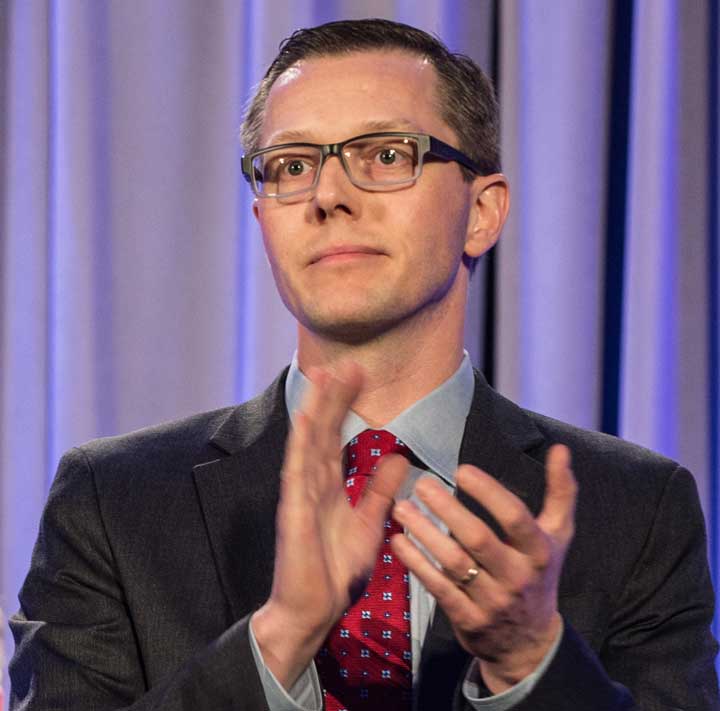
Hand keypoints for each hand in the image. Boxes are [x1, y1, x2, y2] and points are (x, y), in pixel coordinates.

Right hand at [251, 365, 407, 688]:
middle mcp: (312, 482)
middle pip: (324, 431)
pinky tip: (307, 417)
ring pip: (308, 442)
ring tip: (325, 376)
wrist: (311, 609)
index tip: (359, 375)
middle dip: (333, 397)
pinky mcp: (293, 511)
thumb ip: (379, 490)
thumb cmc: (334, 569)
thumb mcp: (368, 523)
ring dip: (316, 408)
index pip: (338, 436)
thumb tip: (399, 458)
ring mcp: (300, 494)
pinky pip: (297, 470)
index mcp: (329, 485)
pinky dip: (302, 443)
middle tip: (346, 364)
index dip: (346, 405)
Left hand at [391, 445, 575, 691]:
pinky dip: (416, 563)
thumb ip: (561, 492)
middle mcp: (517, 577)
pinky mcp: (468, 619)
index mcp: (539, 552)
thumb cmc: (539, 575)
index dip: (489, 493)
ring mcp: (491, 601)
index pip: (515, 517)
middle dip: (448, 509)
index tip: (462, 471)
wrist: (530, 643)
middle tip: (421, 484)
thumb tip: (560, 449)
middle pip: (478, 539)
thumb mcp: (557, 536)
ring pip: (454, 563)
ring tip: (402, 508)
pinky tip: (398, 541)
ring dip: (425, 533)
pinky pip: (438, 588)